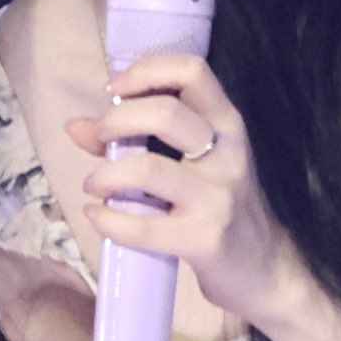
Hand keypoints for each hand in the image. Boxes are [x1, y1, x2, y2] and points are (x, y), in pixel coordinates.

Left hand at [67, 49, 294, 328]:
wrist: (264, 269)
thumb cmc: (220, 208)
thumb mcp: (193, 165)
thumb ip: (138, 140)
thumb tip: (76, 126)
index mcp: (227, 125)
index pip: (192, 71)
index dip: (146, 71)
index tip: (116, 89)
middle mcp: (228, 154)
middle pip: (165, 113)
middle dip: (116, 121)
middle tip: (100, 138)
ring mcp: (217, 198)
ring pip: (148, 168)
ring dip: (106, 174)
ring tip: (93, 184)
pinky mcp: (204, 239)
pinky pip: (142, 226)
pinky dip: (108, 219)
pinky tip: (97, 216)